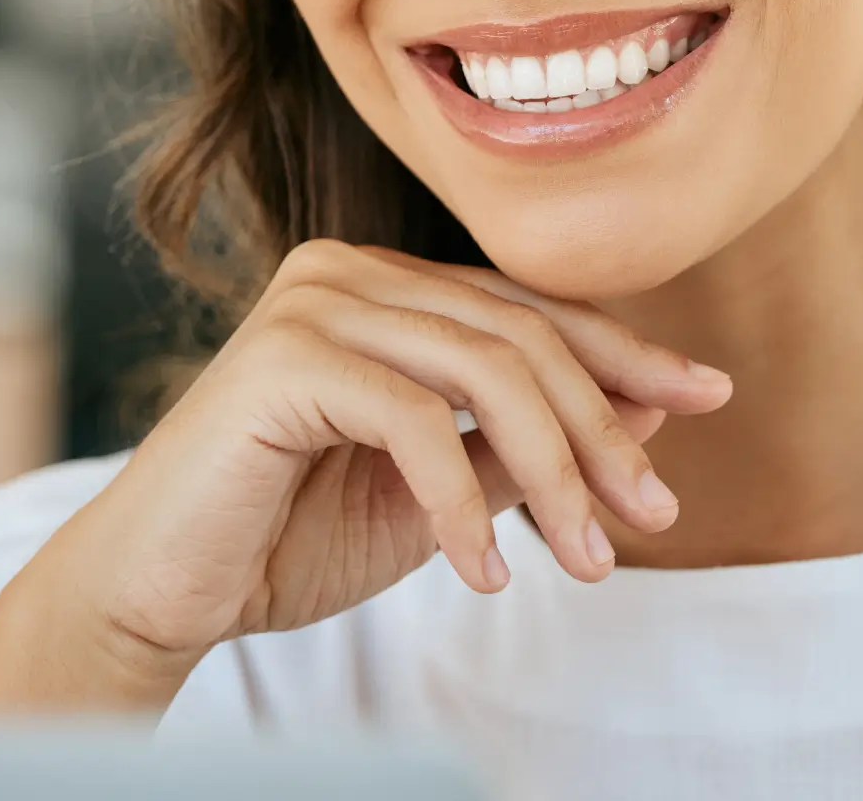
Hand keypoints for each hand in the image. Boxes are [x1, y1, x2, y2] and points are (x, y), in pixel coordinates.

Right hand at [0, 240, 731, 715]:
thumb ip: (523, 443)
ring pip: (485, 370)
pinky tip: (489, 574)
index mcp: (387, 285)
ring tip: (591, 560)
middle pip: (521, 334)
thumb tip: (649, 409)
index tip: (707, 396)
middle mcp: (352, 270)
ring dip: (554, 472)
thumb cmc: (288, 536)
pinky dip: (464, 502)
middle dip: (601, 428)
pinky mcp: (284, 356)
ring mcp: (316, 301)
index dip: (624, 352)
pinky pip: (416, 420)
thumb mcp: (439, 490)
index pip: (530, 308)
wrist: (155, 592)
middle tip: (654, 513)